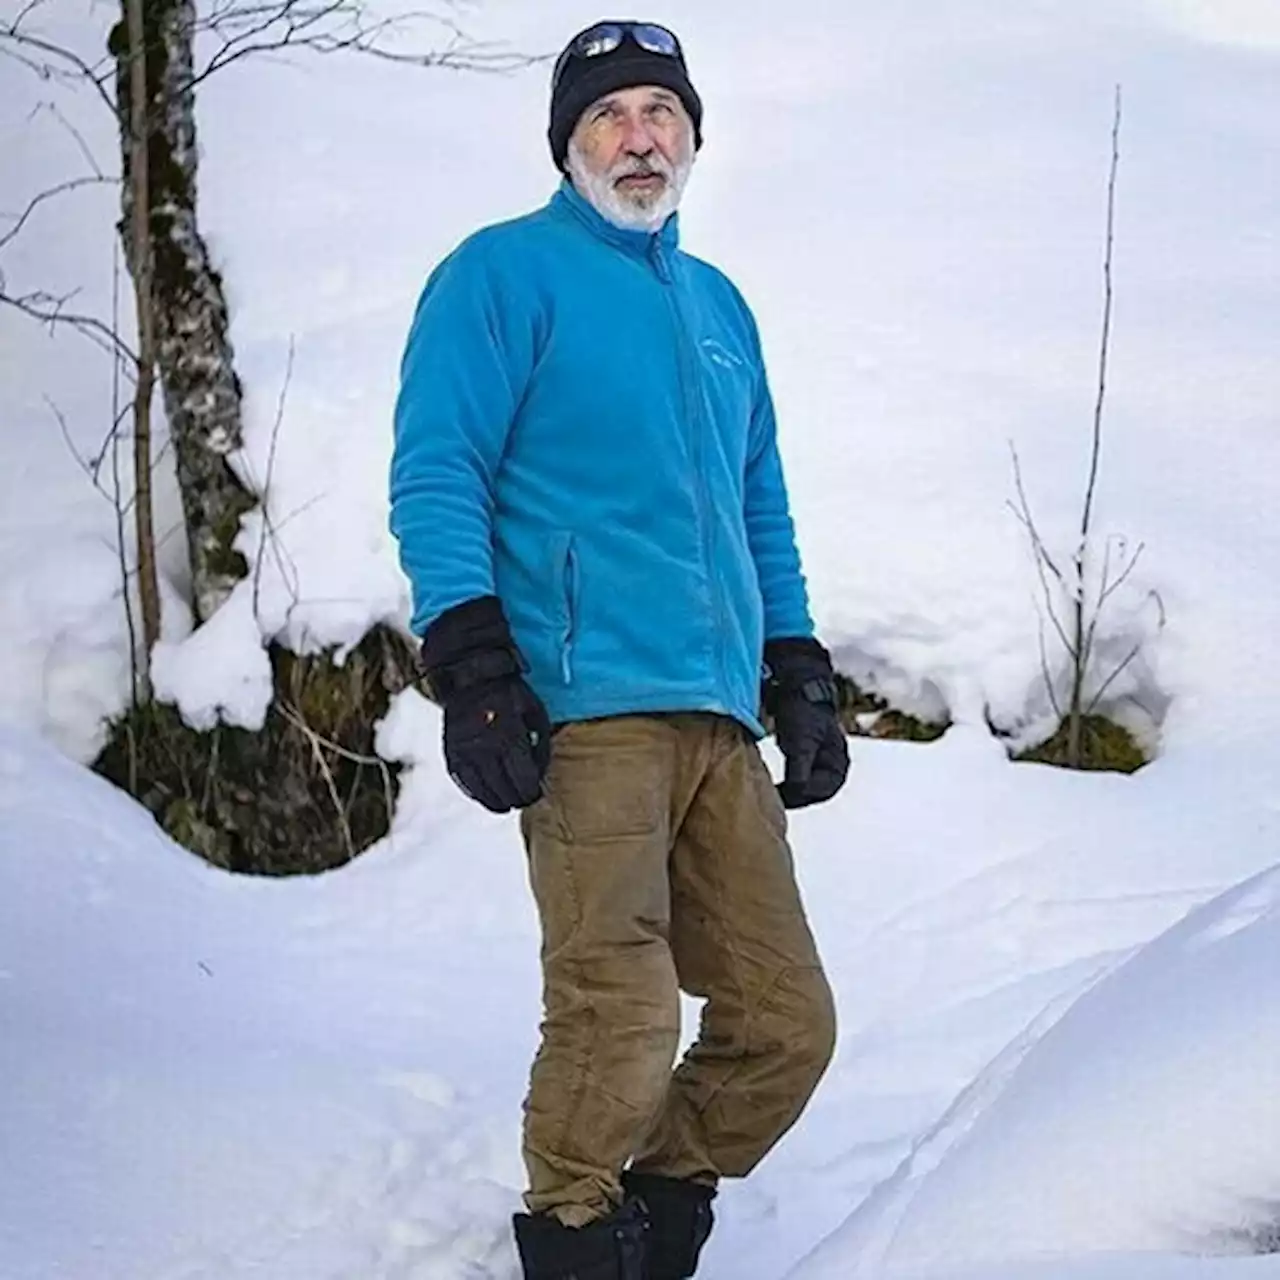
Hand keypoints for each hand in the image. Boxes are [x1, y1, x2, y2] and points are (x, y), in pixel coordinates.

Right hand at [421, 595, 551, 813]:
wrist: (470, 676)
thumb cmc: (509, 693)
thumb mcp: (535, 712)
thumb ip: (540, 744)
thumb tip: (541, 773)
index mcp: (508, 737)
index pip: (522, 779)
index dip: (532, 792)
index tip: (537, 793)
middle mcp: (484, 748)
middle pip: (504, 790)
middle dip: (517, 798)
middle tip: (525, 799)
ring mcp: (465, 752)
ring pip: (483, 791)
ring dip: (498, 801)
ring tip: (508, 803)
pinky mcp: (451, 753)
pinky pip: (464, 783)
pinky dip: (477, 793)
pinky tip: (487, 795)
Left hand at [763, 637, 849, 809]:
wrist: (795, 688)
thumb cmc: (803, 713)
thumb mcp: (801, 742)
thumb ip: (800, 767)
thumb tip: (798, 790)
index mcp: (838, 765)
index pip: (820, 791)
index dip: (800, 795)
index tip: (780, 796)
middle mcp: (832, 769)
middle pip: (812, 794)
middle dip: (793, 796)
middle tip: (770, 800)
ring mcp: (818, 766)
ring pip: (802, 790)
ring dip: (788, 792)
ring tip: (768, 794)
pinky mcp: (803, 761)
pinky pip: (794, 781)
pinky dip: (784, 784)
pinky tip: (769, 785)